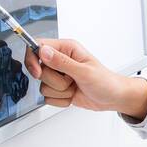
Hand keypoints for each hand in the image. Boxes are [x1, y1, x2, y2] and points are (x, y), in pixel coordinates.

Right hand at [23, 39, 146, 118]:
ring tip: (75, 87)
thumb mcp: (85, 71)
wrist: (113, 98)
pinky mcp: (58, 89)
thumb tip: (43, 51)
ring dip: (60, 91)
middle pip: (39, 70)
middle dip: (55, 81)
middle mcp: (60, 60)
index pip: (37, 46)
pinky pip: (47, 98)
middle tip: (72, 80)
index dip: (33, 59)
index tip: (38, 72)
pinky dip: (61, 100)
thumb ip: (62, 62)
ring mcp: (58, 75)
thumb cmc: (106, 82)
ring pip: (43, 86)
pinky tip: (73, 95)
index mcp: (67, 49)